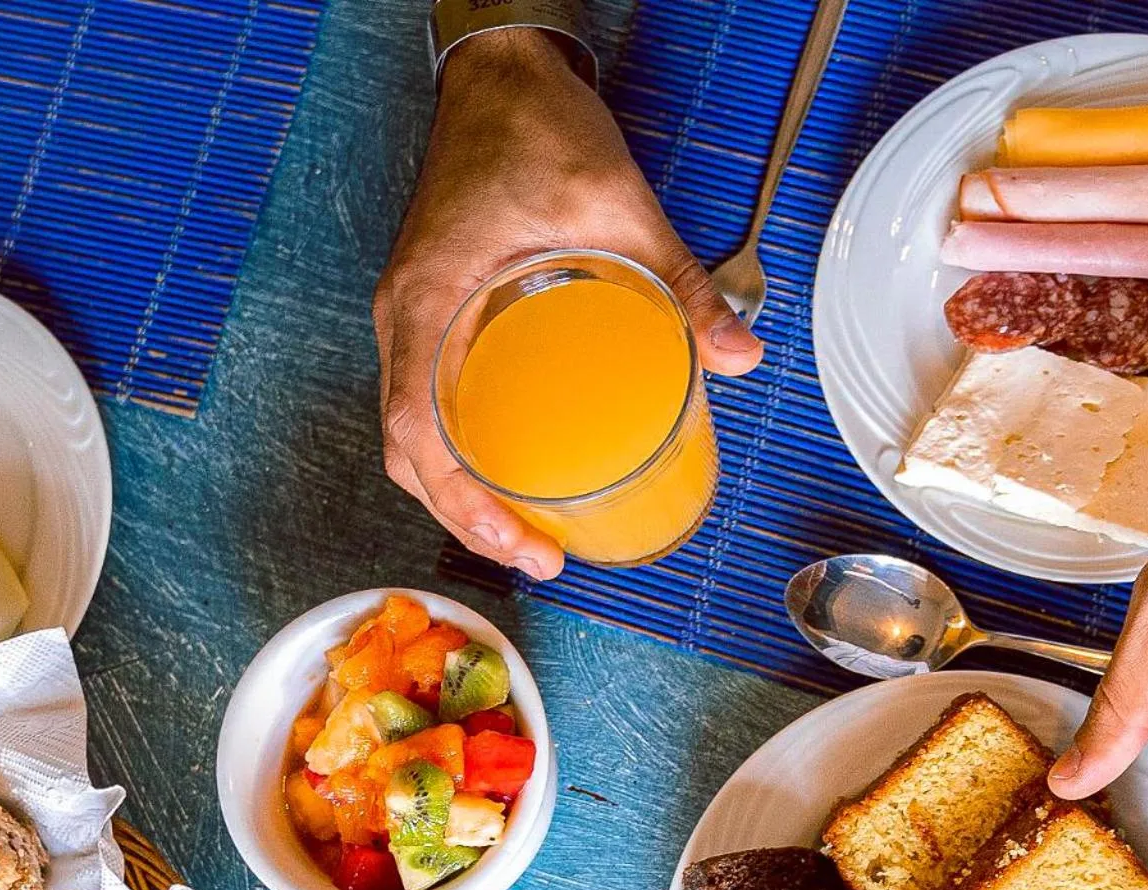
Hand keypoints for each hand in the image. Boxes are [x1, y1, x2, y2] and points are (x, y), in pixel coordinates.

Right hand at [373, 28, 762, 576]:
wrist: (501, 75)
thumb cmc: (535, 129)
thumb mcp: (619, 205)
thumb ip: (681, 281)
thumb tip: (739, 354)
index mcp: (431, 296)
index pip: (416, 426)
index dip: (460, 499)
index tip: (514, 539)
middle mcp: (408, 318)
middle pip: (410, 450)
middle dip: (467, 518)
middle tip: (539, 557)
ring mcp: (414, 320)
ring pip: (413, 436)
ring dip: (460, 496)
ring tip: (526, 536)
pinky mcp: (433, 316)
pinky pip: (427, 405)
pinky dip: (458, 457)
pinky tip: (510, 480)